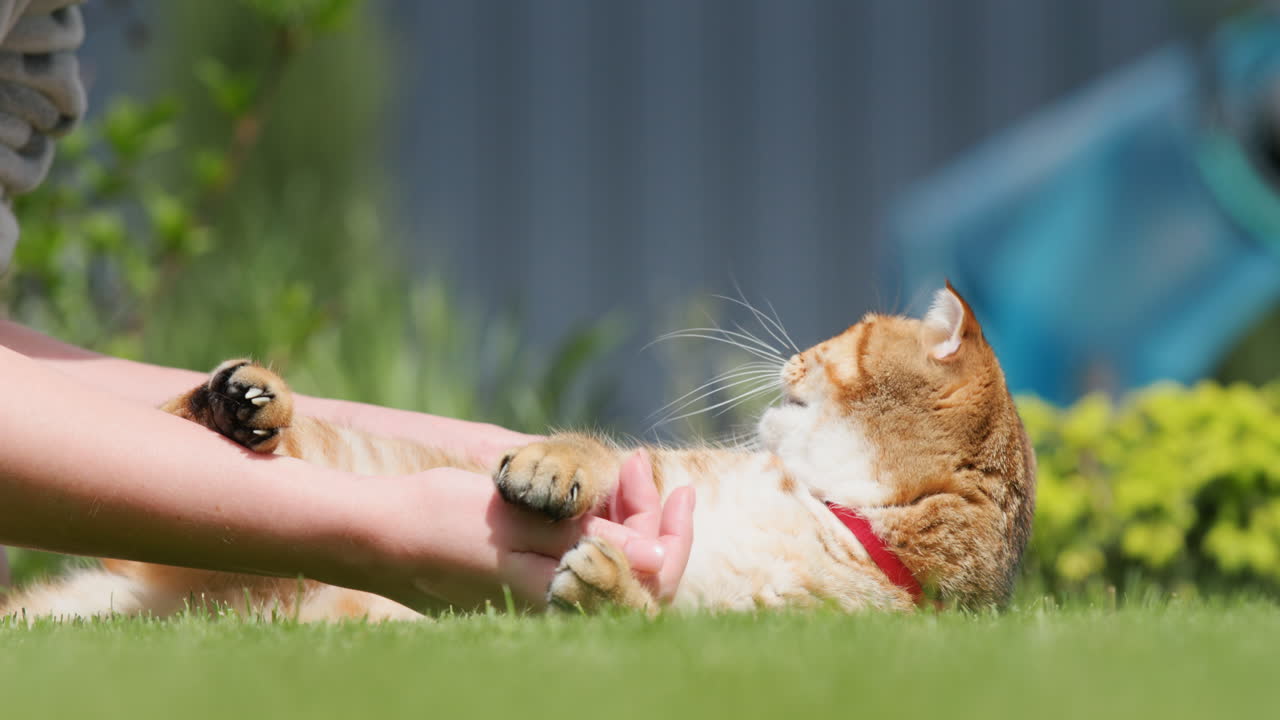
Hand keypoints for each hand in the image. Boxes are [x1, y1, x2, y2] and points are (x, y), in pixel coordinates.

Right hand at [360, 453, 693, 611]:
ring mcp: (544, 596)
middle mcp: (560, 606)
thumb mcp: (527, 521)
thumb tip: (660, 561)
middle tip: (640, 463)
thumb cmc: (450, 521)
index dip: (670, 534)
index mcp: (564, 598)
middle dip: (650, 518)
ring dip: (624, 516)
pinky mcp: (529, 583)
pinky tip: (590, 492)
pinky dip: (596, 524)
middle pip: (634, 573)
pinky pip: (582, 560)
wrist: (384, 532)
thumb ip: (594, 540)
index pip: (648, 581)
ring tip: (622, 469)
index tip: (668, 480)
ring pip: (609, 562)